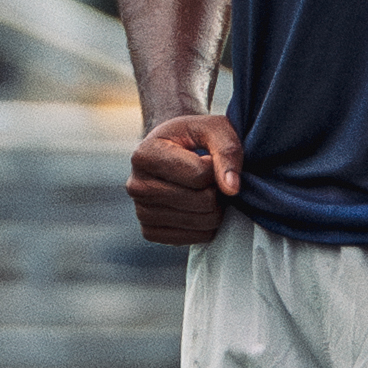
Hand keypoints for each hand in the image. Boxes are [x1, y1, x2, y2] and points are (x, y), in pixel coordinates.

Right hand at [128, 111, 244, 244]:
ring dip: (215, 208)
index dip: (216, 167)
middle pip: (202, 201)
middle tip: (211, 178)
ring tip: (204, 190)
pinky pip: (195, 238)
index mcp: (144, 154)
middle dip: (217, 190)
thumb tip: (231, 189)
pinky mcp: (150, 232)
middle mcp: (136, 186)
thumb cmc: (193, 137)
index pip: (200, 174)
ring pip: (201, 222)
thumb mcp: (213, 129)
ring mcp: (141, 212)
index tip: (209, 158)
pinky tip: (198, 207)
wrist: (171, 150)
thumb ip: (227, 152)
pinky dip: (206, 225)